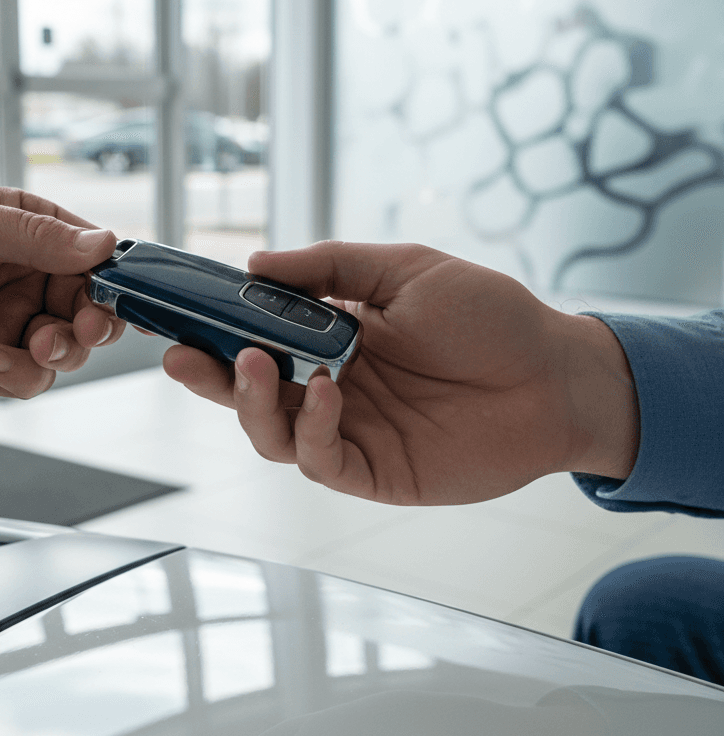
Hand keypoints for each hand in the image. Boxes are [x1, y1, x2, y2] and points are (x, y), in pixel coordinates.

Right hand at [164, 241, 638, 503]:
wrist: (556, 375)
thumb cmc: (488, 315)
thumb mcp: (404, 271)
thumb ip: (329, 268)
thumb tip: (254, 263)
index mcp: (333, 337)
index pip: (258, 336)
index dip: (216, 328)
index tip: (180, 312)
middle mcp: (330, 386)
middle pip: (249, 391)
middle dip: (208, 375)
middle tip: (178, 354)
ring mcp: (350, 431)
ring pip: (271, 433)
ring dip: (249, 402)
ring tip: (250, 363)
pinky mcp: (375, 472)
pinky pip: (320, 460)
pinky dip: (309, 429)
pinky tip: (323, 392)